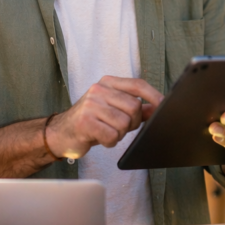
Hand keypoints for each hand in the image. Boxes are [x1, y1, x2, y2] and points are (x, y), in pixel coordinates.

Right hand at [47, 76, 162, 159]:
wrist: (60, 134)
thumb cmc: (90, 121)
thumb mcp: (113, 110)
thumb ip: (135, 108)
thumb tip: (157, 108)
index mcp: (108, 83)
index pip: (137, 85)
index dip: (154, 96)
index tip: (164, 106)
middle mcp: (98, 90)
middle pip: (134, 107)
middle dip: (132, 123)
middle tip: (119, 127)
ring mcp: (90, 104)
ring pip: (124, 123)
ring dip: (119, 134)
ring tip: (106, 132)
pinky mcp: (85, 122)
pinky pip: (112, 136)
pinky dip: (110, 142)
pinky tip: (100, 138)